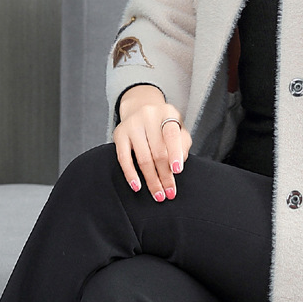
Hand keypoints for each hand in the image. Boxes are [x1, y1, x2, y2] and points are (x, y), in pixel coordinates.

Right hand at [113, 85, 191, 201]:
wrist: (141, 107)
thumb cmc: (163, 123)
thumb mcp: (178, 127)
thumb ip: (183, 143)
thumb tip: (179, 163)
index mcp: (168, 113)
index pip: (172, 135)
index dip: (175, 154)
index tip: (177, 170)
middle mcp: (149, 116)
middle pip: (158, 151)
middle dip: (165, 175)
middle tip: (169, 192)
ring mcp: (133, 125)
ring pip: (143, 158)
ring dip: (151, 180)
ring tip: (158, 193)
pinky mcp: (119, 134)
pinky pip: (124, 158)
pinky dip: (130, 174)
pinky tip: (137, 186)